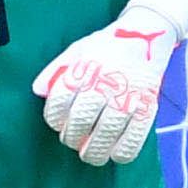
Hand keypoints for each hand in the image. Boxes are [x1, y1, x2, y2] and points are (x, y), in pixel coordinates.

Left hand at [32, 0, 187, 169]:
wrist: (149, 33)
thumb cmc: (108, 45)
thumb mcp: (78, 49)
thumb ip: (56, 69)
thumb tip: (38, 91)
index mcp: (84, 67)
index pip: (59, 102)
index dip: (54, 119)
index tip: (58, 123)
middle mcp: (104, 82)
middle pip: (80, 121)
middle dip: (71, 137)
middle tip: (73, 140)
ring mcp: (128, 96)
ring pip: (105, 134)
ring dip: (93, 152)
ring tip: (90, 154)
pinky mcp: (148, 106)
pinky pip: (133, 139)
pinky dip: (121, 153)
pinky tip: (114, 154)